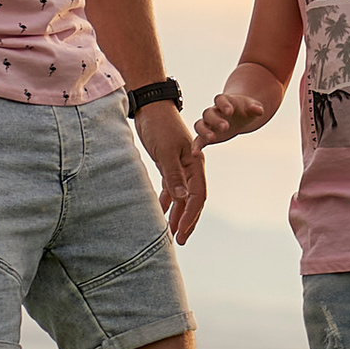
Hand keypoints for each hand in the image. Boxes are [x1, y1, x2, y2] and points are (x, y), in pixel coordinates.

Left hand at [135, 97, 205, 243]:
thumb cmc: (160, 126)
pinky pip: (170, 189)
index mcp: (195, 164)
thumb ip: (174, 175)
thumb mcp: (166, 151)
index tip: (181, 232)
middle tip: (179, 241)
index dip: (191, 215)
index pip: (197, 196)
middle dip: (187, 221)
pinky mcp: (168, 166)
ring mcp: (179, 168)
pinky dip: (166, 202)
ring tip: (170, 233)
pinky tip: (159, 213)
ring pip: (181, 197)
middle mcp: (190, 168)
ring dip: (176, 214)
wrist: (151, 108)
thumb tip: (182, 198)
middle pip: (192, 200)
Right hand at [197, 82, 273, 146]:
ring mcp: (208, 123)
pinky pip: (198, 139)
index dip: (224, 104)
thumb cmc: (245, 109)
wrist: (239, 114)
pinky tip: (195, 154)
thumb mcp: (252, 107)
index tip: (230, 111)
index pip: (220, 99)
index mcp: (224, 101)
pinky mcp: (206, 135)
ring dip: (204, 131)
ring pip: (200, 124)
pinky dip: (195, 146)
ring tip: (212, 138)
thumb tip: (259, 110)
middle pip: (208, 113)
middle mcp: (213, 111)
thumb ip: (255, 108)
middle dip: (216, 120)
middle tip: (226, 127)